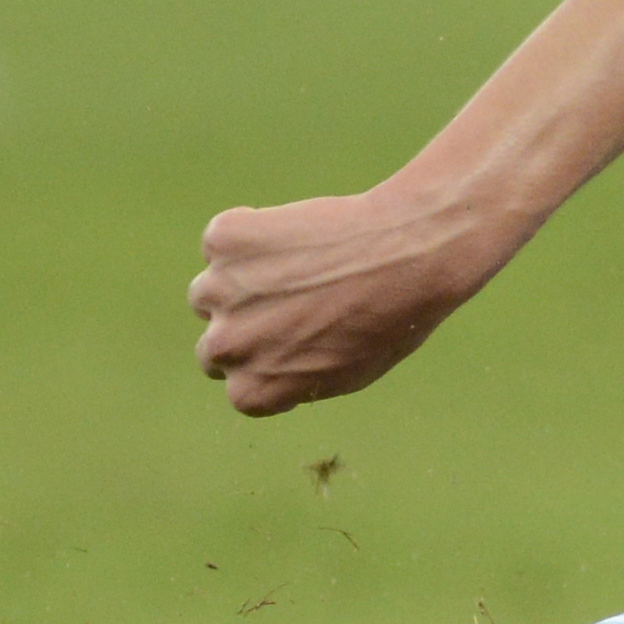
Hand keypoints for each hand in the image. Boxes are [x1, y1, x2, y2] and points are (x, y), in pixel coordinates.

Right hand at [189, 180, 524, 415]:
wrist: (412, 252)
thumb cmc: (395, 315)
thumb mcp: (350, 372)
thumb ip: (294, 378)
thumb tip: (268, 369)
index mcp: (252, 392)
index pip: (238, 383)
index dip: (272, 358)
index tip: (304, 337)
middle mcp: (224, 349)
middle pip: (217, 342)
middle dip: (248, 324)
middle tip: (300, 300)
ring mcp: (218, 291)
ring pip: (211, 290)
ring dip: (243, 280)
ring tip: (305, 265)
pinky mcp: (224, 240)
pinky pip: (225, 239)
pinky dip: (252, 233)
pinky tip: (302, 231)